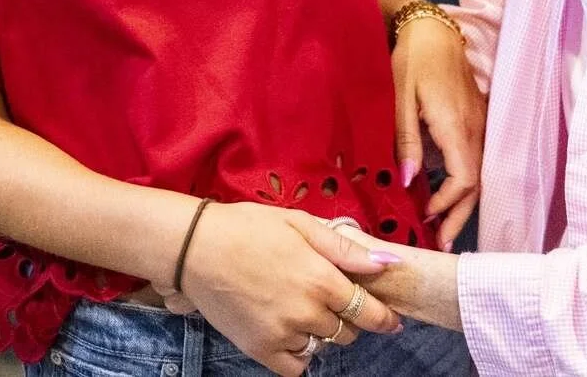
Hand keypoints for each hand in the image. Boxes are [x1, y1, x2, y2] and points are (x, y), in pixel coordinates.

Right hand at [171, 203, 402, 376]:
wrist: (195, 248)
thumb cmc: (249, 227)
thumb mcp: (301, 223)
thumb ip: (346, 248)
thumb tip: (387, 263)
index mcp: (321, 279)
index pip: (368, 310)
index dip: (382, 317)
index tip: (391, 320)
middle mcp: (306, 311)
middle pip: (347, 331)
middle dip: (348, 318)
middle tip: (331, 300)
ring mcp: (282, 334)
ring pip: (322, 347)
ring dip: (321, 333)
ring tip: (302, 310)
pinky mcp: (259, 350)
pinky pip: (294, 367)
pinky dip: (298, 354)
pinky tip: (290, 333)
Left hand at [392, 16, 485, 248]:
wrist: (431, 30)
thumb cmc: (412, 61)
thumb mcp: (400, 99)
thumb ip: (407, 141)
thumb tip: (411, 183)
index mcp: (455, 126)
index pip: (463, 178)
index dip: (447, 204)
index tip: (425, 216)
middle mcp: (475, 129)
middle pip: (476, 183)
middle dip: (460, 215)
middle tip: (443, 243)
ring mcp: (479, 123)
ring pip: (479, 173)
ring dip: (463, 202)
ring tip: (445, 227)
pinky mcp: (476, 119)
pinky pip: (475, 159)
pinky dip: (465, 183)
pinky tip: (448, 194)